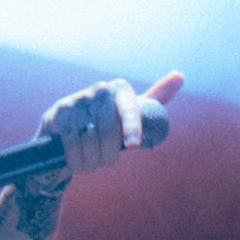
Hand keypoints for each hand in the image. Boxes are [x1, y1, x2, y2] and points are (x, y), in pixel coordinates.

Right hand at [40, 72, 184, 172]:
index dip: (132, 127)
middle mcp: (99, 89)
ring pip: (90, 137)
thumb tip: (180, 76)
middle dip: (108, 153)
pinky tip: (76, 162)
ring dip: (92, 159)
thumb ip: (156, 98)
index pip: (130, 108)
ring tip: (90, 163)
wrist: (67, 138)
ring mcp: (77, 99)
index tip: (133, 145)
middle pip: (109, 128)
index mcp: (120, 89)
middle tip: (106, 162)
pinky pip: (71, 140)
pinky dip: (76, 158)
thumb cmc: (107, 127)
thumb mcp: (132, 113)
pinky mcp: (59, 112)